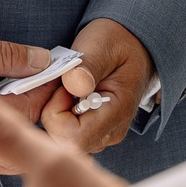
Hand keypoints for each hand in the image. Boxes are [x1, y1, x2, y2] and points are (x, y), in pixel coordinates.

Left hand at [26, 17, 149, 159]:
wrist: (132, 45)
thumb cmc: (117, 43)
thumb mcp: (102, 44)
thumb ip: (89, 65)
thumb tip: (74, 85)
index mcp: (117, 112)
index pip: (74, 138)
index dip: (57, 114)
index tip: (62, 86)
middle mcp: (110, 132)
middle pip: (65, 143)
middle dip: (52, 113)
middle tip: (62, 84)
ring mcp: (102, 135)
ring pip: (62, 140)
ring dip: (55, 114)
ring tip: (68, 87)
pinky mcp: (93, 132)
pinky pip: (65, 134)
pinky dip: (58, 116)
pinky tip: (67, 96)